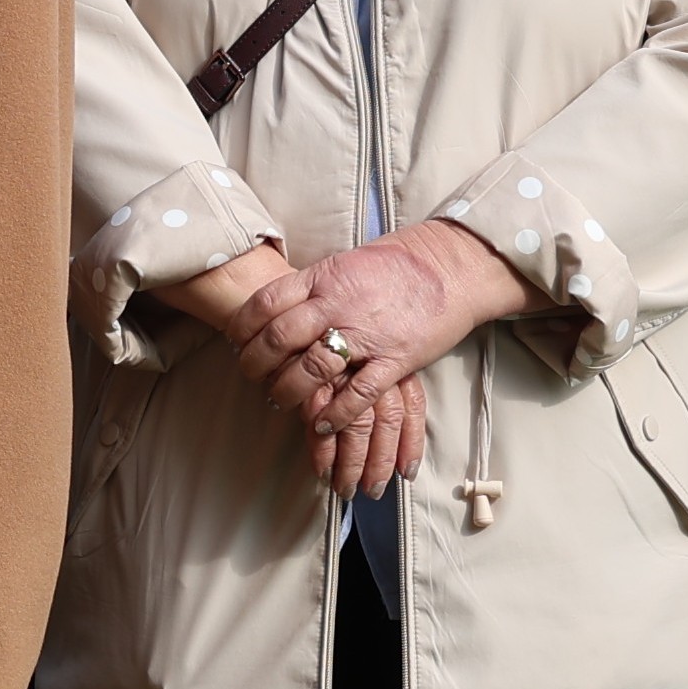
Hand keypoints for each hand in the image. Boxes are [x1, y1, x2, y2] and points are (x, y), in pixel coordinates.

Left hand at [230, 224, 523, 490]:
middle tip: (249, 375)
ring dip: (287, 391)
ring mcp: (366, 333)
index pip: (266, 303)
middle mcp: (338, 305)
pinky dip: (334, 414)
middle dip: (255, 363)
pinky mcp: (395, 359)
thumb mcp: (346, 263)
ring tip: (278, 400)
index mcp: (323, 278)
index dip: (243, 326)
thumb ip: (314, 286)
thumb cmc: (397, 264)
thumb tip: (279, 306)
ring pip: (311, 369)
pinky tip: (320, 425)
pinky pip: (357, 394)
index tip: (235, 341)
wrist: (452, 266)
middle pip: (279, 338)